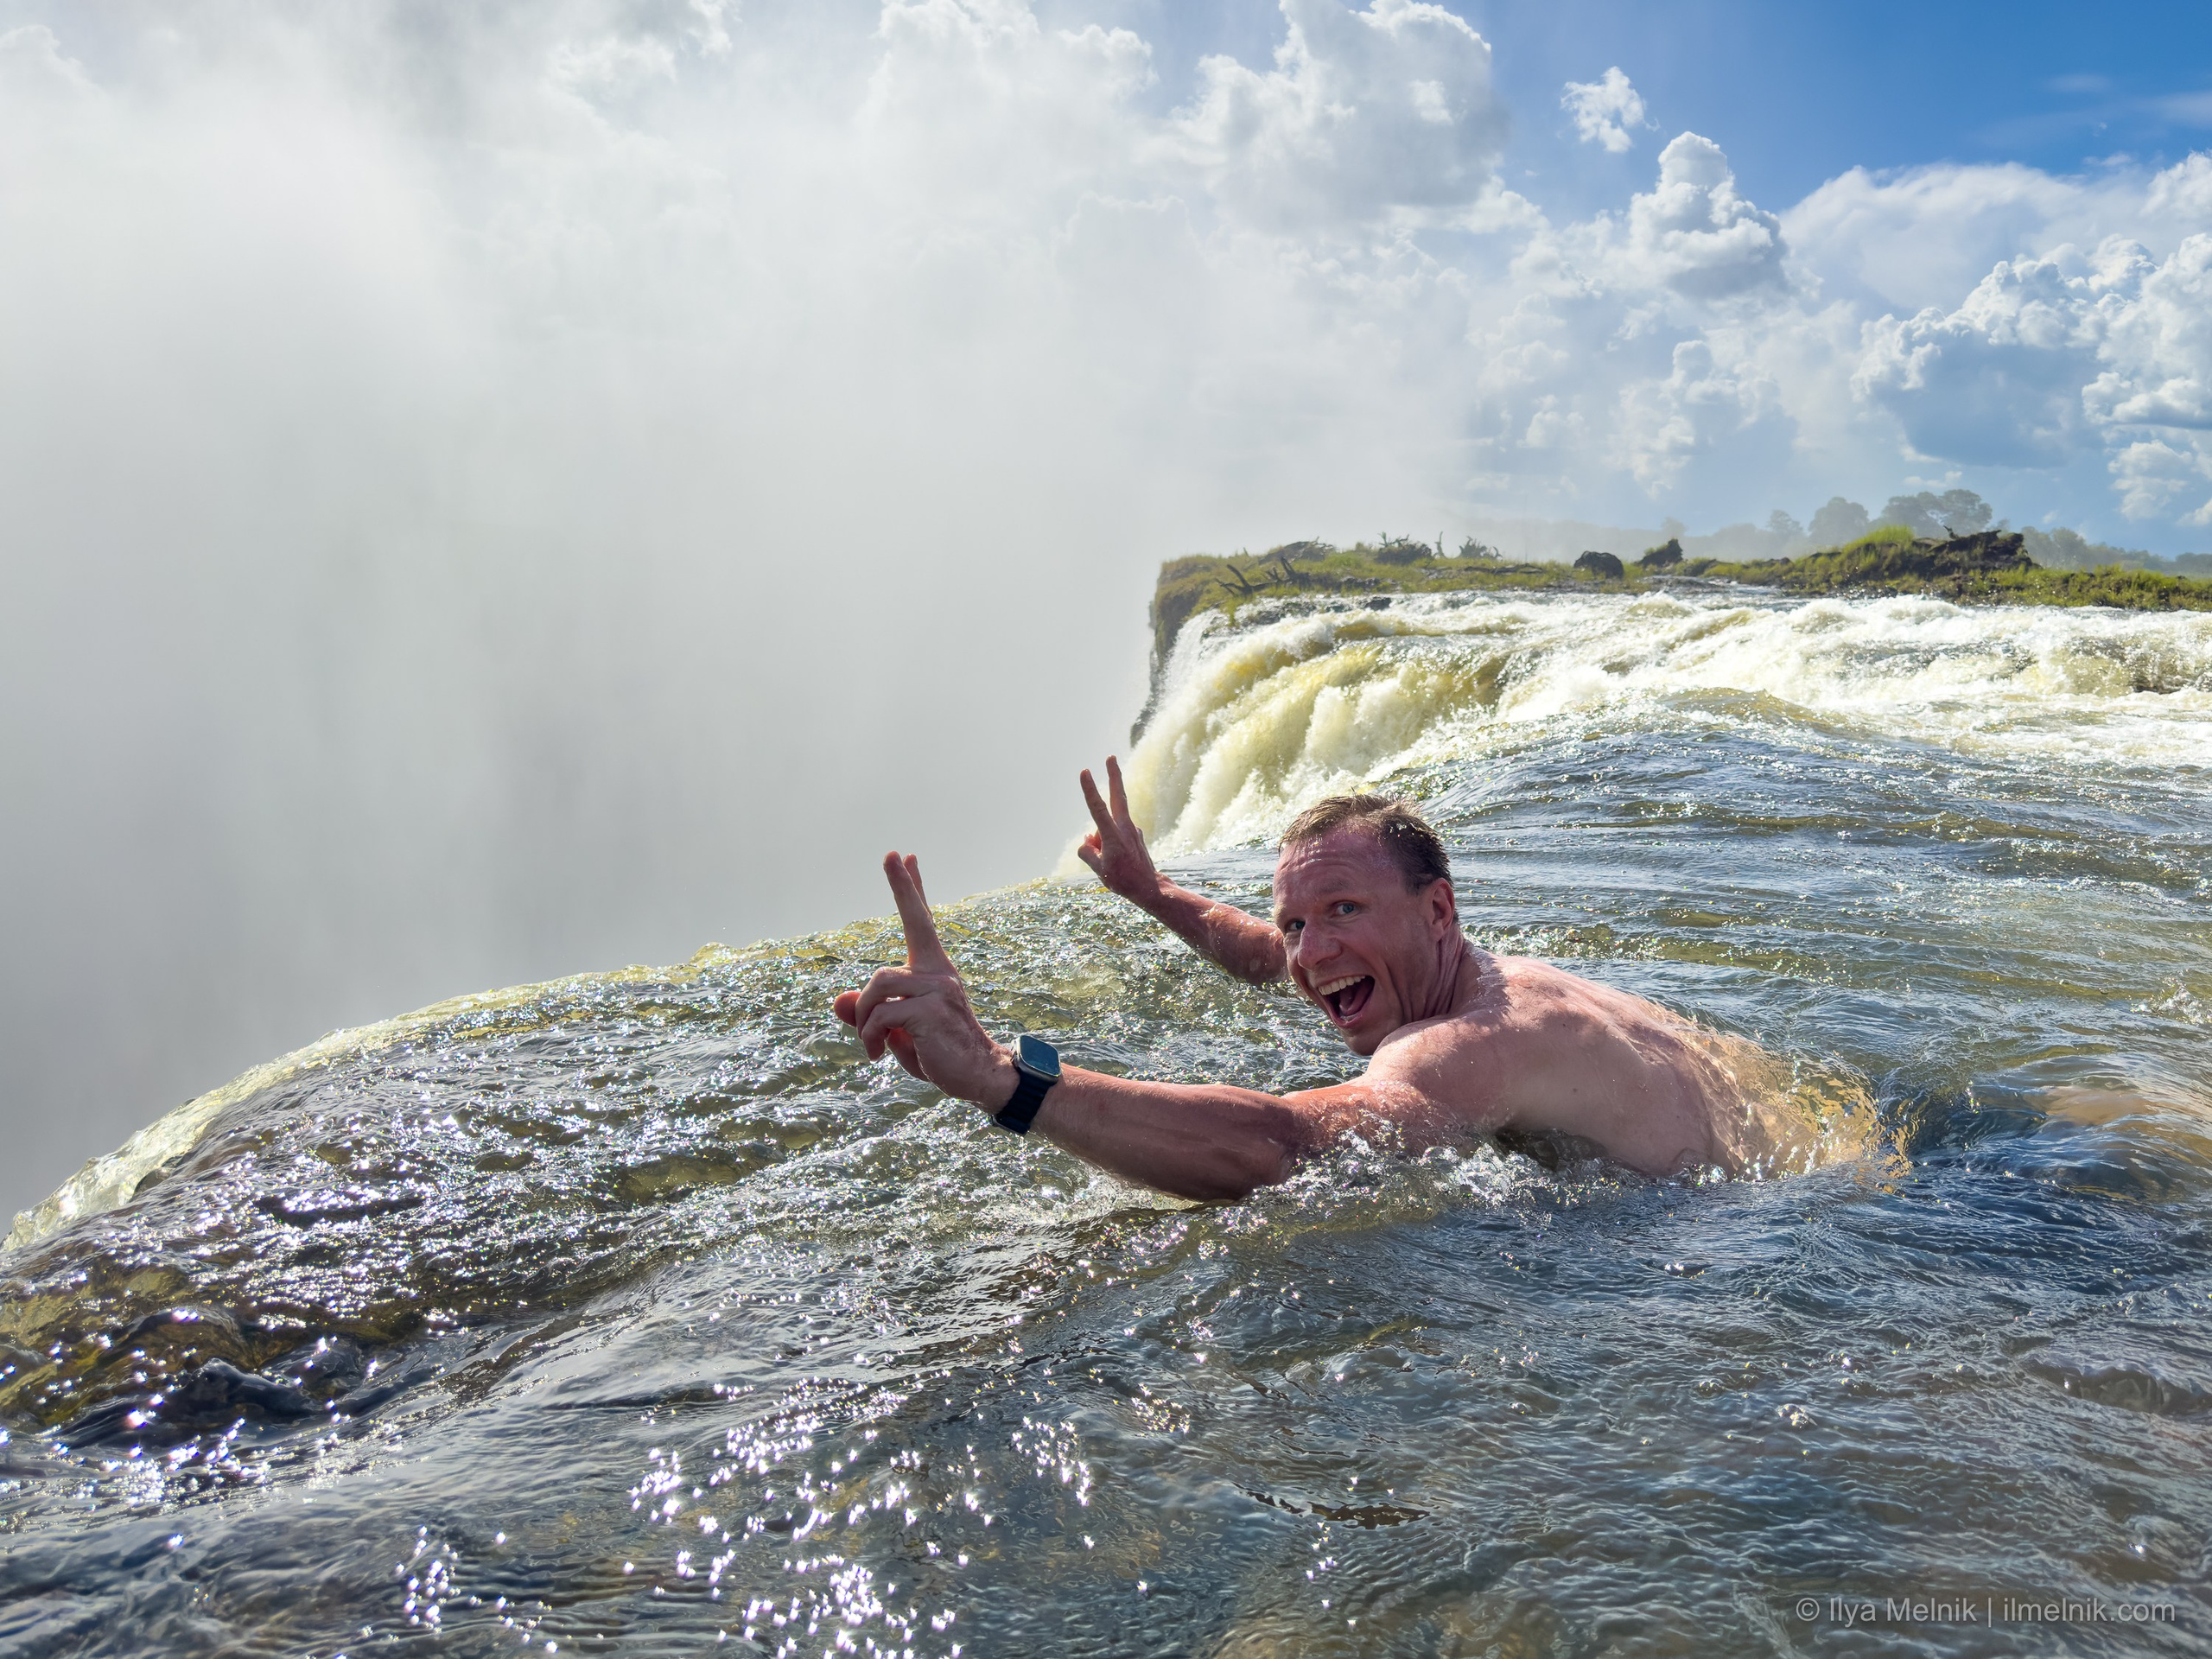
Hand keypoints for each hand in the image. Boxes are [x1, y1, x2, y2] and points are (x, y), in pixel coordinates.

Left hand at [833, 852, 1012, 1107]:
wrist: (978, 1075)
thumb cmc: (939, 1053)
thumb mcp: (896, 1032)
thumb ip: (868, 1015)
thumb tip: (838, 1002)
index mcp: (933, 971)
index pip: (920, 921)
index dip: (912, 890)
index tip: (906, 856)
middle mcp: (938, 972)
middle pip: (915, 921)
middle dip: (903, 886)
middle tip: (893, 854)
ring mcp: (938, 987)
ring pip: (877, 985)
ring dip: (863, 1017)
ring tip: (869, 1042)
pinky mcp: (931, 1010)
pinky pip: (881, 1015)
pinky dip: (870, 1035)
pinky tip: (877, 1053)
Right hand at [1077, 756, 1163, 910]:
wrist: (1150, 889)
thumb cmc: (1123, 880)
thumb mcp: (1098, 869)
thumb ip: (1088, 851)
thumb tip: (1089, 838)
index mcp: (1114, 835)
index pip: (1097, 808)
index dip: (1089, 790)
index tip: (1084, 772)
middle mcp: (1125, 828)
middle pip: (1117, 796)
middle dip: (1114, 775)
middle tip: (1110, 757)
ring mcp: (1132, 830)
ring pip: (1109, 826)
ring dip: (1102, 839)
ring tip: (1110, 864)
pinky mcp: (1135, 835)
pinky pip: (1115, 835)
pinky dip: (1109, 844)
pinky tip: (1117, 861)